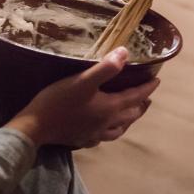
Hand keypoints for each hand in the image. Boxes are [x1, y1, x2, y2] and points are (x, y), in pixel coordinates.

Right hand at [7, 48, 160, 147]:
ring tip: (130, 114)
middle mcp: (106, 123)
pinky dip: (109, 132)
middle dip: (141, 105)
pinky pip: (102, 137)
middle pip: (130, 114)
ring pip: (119, 129)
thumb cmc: (59, 101)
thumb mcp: (83, 80)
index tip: (157, 81)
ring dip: (128, 120)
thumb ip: (105, 68)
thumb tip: (125, 53)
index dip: (147, 88)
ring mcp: (94, 134)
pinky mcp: (82, 140)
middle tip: (147, 98)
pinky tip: (103, 130)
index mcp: (110, 108)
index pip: (135, 97)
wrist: (36, 127)